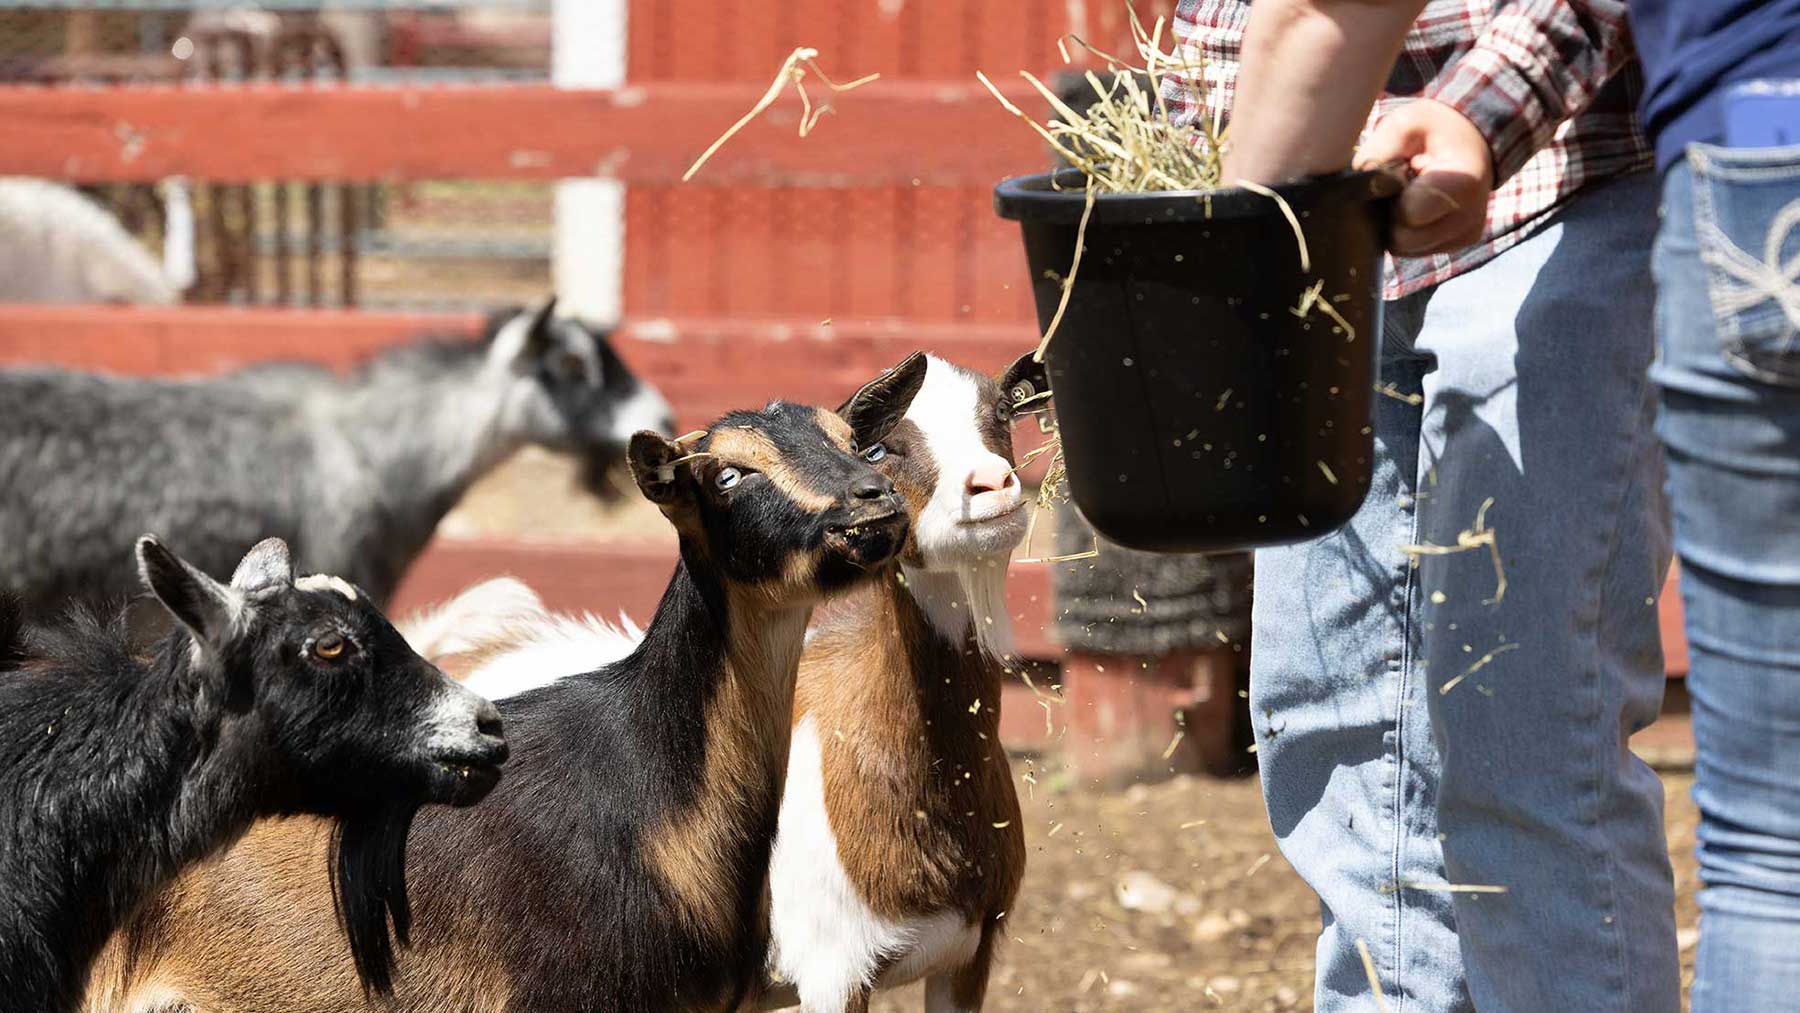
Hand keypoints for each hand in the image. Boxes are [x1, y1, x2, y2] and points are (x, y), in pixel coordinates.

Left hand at [1356, 99, 1493, 256]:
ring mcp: (1466, 235)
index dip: (1392, 197)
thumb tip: (1357, 187)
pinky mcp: (1459, 243)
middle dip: (1391, 215)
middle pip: (1403, 240)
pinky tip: (1420, 206)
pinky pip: (1416, 249)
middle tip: (1403, 186)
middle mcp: (1471, 216)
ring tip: (1412, 194)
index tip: (1402, 173)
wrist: (1470, 140)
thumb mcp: (1403, 123)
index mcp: (1463, 184)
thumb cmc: (1433, 131)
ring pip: (1406, 249)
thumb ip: (1377, 152)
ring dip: (1398, 224)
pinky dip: (1410, 230)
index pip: (1407, 215)